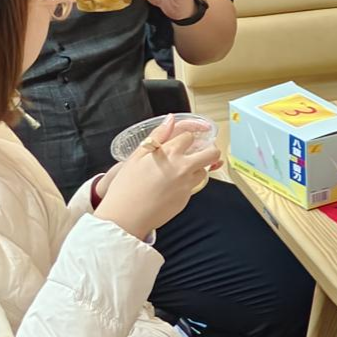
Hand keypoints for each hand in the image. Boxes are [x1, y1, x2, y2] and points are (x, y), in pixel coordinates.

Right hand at [94, 117, 221, 239]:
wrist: (125, 217)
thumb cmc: (126, 186)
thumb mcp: (136, 156)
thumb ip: (157, 135)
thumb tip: (170, 119)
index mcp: (170, 153)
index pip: (190, 136)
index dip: (186, 137)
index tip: (183, 141)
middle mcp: (183, 167)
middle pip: (211, 153)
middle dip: (209, 150)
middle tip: (201, 152)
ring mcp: (187, 184)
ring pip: (204, 171)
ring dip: (198, 168)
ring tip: (181, 171)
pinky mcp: (186, 199)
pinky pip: (193, 187)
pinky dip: (187, 184)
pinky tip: (170, 187)